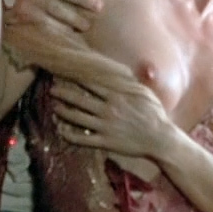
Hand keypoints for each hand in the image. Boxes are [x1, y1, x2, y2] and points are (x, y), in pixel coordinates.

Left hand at [50, 79, 173, 158]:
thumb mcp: (143, 92)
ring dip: (64, 112)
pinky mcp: (106, 142)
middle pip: (80, 99)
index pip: (91, 84)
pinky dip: (70, 135)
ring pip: (78, 118)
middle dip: (64, 94)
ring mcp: (106, 126)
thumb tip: (118, 70)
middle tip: (52, 90)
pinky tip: (62, 131)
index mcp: (116, 95)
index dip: (76, 78)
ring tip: (54, 108)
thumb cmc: (154, 113)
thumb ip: (128, 82)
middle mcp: (108, 109)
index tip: (65, 73)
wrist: (160, 138)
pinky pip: (84, 139)